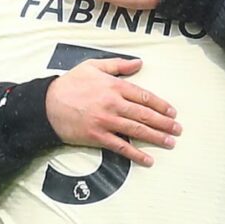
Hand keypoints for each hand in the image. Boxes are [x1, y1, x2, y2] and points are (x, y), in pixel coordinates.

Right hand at [45, 57, 180, 166]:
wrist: (47, 104)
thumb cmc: (70, 84)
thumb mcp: (93, 66)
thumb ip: (118, 65)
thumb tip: (139, 63)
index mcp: (114, 86)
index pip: (144, 96)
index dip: (161, 105)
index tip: (172, 112)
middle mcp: (113, 104)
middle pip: (145, 115)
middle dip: (164, 123)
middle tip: (178, 129)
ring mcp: (106, 121)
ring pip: (137, 130)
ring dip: (156, 137)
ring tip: (170, 143)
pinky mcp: (98, 137)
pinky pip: (121, 147)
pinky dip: (136, 154)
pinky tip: (148, 160)